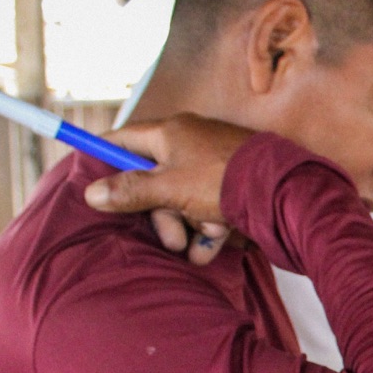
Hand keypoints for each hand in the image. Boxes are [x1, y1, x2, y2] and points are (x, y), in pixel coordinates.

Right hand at [84, 116, 254, 263]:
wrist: (282, 192)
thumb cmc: (221, 181)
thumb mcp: (169, 188)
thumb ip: (130, 191)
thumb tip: (91, 192)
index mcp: (171, 131)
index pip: (124, 138)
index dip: (105, 156)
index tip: (90, 175)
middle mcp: (191, 143)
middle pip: (155, 180)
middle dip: (163, 216)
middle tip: (173, 240)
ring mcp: (214, 164)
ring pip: (184, 200)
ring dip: (191, 227)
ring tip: (206, 241)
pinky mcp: (234, 184)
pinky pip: (210, 207)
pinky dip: (212, 227)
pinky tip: (220, 241)